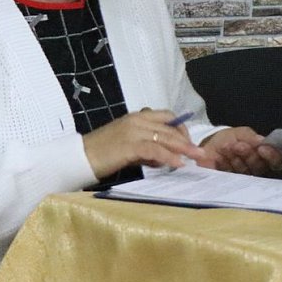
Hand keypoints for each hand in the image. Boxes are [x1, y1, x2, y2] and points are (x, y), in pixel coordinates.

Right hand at [82, 108, 207, 179]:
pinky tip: (177, 164)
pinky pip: (154, 149)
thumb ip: (146, 147)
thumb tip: (164, 157)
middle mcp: (137, 120)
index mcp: (137, 117)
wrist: (80, 157)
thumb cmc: (103, 153)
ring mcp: (133, 131)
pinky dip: (168, 157)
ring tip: (195, 158)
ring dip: (183, 149)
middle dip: (187, 141)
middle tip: (201, 153)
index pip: (167, 117)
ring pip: (165, 137)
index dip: (181, 129)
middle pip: (170, 128)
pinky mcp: (129, 146)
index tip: (189, 143)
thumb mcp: (128, 145)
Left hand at [200, 126, 281, 175]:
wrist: (209, 146)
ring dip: (235, 158)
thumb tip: (261, 141)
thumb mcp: (241, 134)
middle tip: (238, 145)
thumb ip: (251, 137)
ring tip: (225, 147)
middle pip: (259, 167)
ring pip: (244, 171)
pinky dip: (223, 164)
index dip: (272, 156)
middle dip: (248, 154)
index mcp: (264, 157)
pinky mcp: (228, 185)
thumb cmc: (230, 140)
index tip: (261, 148)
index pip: (277, 161)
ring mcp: (243, 179)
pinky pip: (228, 177)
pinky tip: (218, 158)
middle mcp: (256, 170)